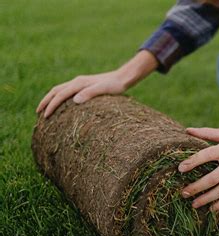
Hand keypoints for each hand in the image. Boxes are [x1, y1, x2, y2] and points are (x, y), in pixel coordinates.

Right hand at [36, 50, 157, 117]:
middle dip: (46, 102)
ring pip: (60, 90)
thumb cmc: (115, 86)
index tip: (45, 116)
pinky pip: (67, 91)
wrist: (123, 78)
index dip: (51, 105)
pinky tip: (61, 105)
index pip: (60, 95)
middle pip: (55, 91)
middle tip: (38, 113)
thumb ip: (90, 94)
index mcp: (79, 83)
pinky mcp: (84, 86)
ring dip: (51, 99)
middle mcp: (77, 81)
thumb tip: (75, 100)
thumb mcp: (104, 90)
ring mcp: (80, 83)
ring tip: (45, 110)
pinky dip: (59, 97)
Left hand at [178, 127, 218, 210]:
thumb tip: (187, 130)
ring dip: (206, 199)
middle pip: (212, 179)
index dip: (192, 162)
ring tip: (194, 204)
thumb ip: (207, 133)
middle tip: (183, 192)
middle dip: (196, 187)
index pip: (205, 156)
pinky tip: (211, 208)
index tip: (180, 169)